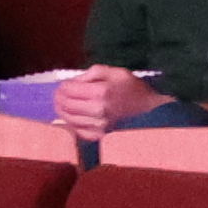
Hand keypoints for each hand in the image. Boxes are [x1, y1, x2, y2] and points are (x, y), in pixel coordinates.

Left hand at [41, 64, 161, 131]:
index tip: (63, 85)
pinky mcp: (100, 135)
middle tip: (58, 94)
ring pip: (68, 118)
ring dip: (61, 110)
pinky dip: (71, 123)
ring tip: (61, 104)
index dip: (62, 86)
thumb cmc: (131, 87)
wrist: (149, 108)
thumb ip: (91, 73)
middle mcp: (97, 110)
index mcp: (100, 92)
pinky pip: (78, 131)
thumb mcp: (114, 71)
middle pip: (66, 104)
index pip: (69, 90)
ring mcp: (98, 125)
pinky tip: (71, 117)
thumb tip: (73, 82)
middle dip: (59, 97)